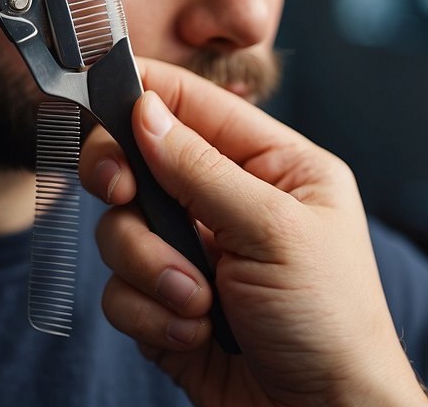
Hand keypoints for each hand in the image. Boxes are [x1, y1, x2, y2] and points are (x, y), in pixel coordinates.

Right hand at [80, 58, 427, 406]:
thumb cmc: (330, 323)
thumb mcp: (275, 232)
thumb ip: (203, 170)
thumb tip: (145, 108)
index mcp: (270, 165)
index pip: (193, 105)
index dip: (142, 93)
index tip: (96, 92)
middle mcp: (225, 202)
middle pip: (137, 161)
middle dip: (124, 184)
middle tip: (121, 195)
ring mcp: (191, 252)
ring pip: (119, 229)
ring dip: (150, 269)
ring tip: (197, 303)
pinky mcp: (164, 303)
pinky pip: (118, 289)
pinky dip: (149, 314)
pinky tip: (195, 336)